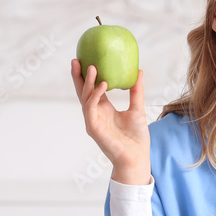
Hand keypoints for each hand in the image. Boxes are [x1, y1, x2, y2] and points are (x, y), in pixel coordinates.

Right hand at [71, 59, 150, 184]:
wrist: (137, 157)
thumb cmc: (137, 137)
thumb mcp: (137, 108)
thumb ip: (136, 91)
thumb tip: (139, 71)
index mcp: (104, 109)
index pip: (92, 89)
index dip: (87, 76)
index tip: (86, 59)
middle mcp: (95, 114)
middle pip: (83, 91)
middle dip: (78, 76)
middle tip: (76, 59)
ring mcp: (93, 121)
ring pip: (85, 98)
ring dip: (88, 82)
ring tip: (93, 67)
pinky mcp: (93, 128)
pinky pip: (91, 108)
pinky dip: (95, 95)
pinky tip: (103, 85)